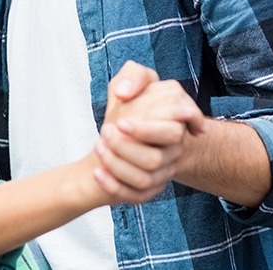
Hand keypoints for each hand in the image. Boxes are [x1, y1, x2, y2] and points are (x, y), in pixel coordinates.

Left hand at [92, 62, 204, 202]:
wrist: (119, 134)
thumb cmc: (130, 104)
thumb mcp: (131, 80)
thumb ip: (134, 76)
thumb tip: (125, 93)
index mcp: (175, 124)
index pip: (173, 130)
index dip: (147, 129)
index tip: (121, 122)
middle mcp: (172, 150)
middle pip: (156, 158)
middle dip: (127, 147)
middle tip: (105, 131)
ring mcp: (161, 172)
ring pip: (144, 179)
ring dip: (116, 164)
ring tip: (98, 145)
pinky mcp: (148, 190)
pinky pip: (135, 196)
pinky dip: (113, 185)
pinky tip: (97, 172)